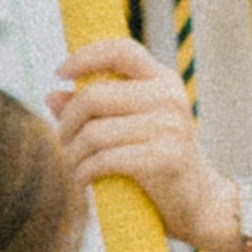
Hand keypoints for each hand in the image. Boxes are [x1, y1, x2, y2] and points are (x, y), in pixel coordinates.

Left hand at [48, 39, 241, 251]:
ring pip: (94, 132)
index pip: (122, 51)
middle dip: (67, 122)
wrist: (199, 201)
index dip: (86, 56)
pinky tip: (81, 179)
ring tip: (72, 166)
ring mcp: (170, 126)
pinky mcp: (166, 157)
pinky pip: (105, 160)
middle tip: (62, 141)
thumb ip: (94, 110)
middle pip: (94, 96)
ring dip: (72, 154)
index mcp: (162, 81)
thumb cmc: (157, 161)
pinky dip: (84, 172)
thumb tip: (52, 96)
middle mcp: (169, 98)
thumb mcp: (129, 127)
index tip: (60, 72)